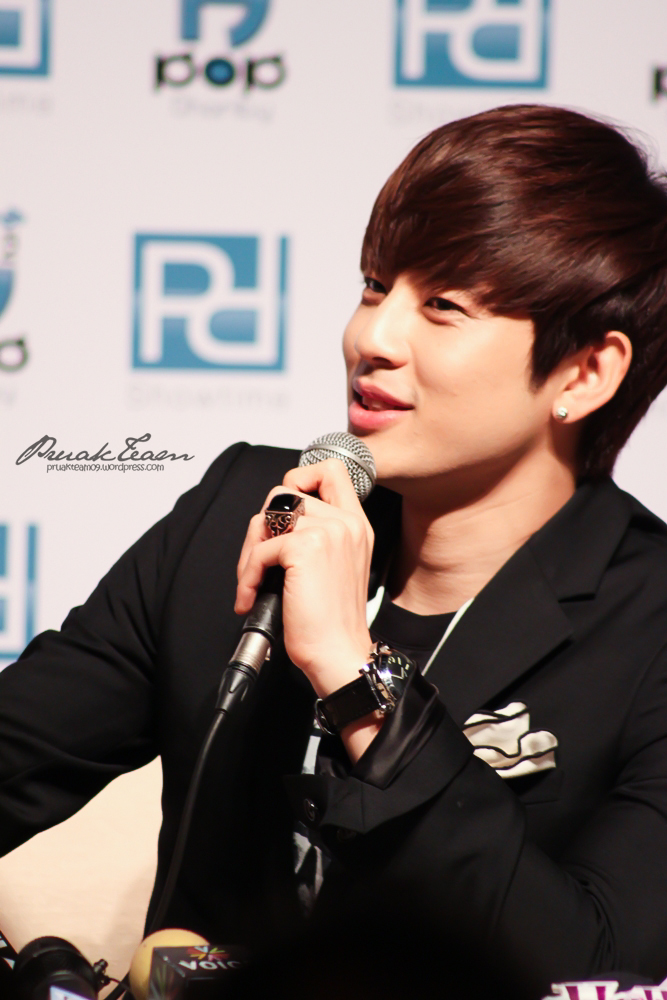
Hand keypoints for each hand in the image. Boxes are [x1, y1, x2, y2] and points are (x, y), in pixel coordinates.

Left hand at [235, 459, 373, 699]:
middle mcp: (345, 522)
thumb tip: (273, 523)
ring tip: (254, 582)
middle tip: (259, 562)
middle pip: (283, 493)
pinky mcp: (305, 548)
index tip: (285, 511)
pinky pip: (260, 549)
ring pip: (266, 518)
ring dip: (250, 552)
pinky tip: (252, 597)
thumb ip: (317, 536)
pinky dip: (247, 575)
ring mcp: (327, 531)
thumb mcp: (336, 566)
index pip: (330, 470)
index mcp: (356, 524)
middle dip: (262, 527)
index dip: (300, 478)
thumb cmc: (332, 621)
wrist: (338, 653)